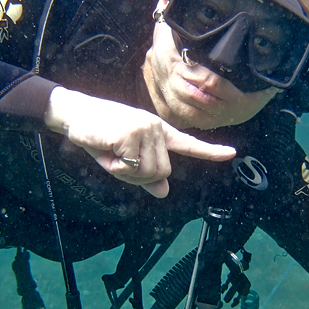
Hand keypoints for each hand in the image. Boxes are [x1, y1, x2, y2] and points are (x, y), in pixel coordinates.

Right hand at [44, 87, 235, 197]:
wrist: (77, 116)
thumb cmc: (100, 137)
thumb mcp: (124, 160)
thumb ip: (144, 175)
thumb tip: (164, 191)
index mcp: (158, 132)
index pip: (188, 144)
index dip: (210, 151)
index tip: (232, 154)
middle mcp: (156, 128)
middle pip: (162, 172)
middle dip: (139, 176)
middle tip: (119, 160)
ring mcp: (146, 128)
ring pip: (148, 172)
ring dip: (126, 171)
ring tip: (112, 152)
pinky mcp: (133, 133)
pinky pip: (130, 167)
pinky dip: (115, 166)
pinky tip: (107, 148)